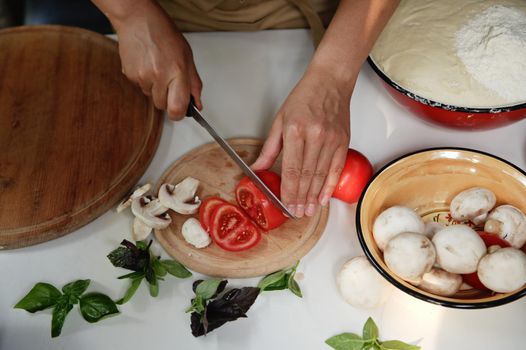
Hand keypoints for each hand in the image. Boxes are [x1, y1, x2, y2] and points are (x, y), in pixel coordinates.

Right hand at [112, 2, 201, 118]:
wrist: (138, 20)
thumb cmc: (164, 35)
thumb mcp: (187, 57)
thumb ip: (194, 84)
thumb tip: (197, 104)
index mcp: (177, 72)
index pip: (177, 108)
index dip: (179, 114)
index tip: (180, 111)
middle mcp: (159, 76)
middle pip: (163, 106)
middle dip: (167, 100)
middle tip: (169, 82)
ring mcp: (143, 77)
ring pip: (151, 97)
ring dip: (156, 89)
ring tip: (157, 68)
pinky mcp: (130, 76)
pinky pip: (141, 88)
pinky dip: (145, 81)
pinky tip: (147, 65)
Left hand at [252, 67, 350, 217]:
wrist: (330, 82)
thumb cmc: (304, 97)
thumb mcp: (279, 120)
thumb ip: (269, 148)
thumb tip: (258, 169)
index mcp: (296, 130)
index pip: (292, 169)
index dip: (289, 191)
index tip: (286, 205)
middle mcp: (315, 136)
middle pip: (307, 176)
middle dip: (300, 198)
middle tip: (296, 213)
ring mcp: (331, 140)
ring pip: (321, 175)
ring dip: (314, 196)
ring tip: (308, 210)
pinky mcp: (343, 142)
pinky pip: (336, 169)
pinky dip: (329, 186)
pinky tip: (323, 198)